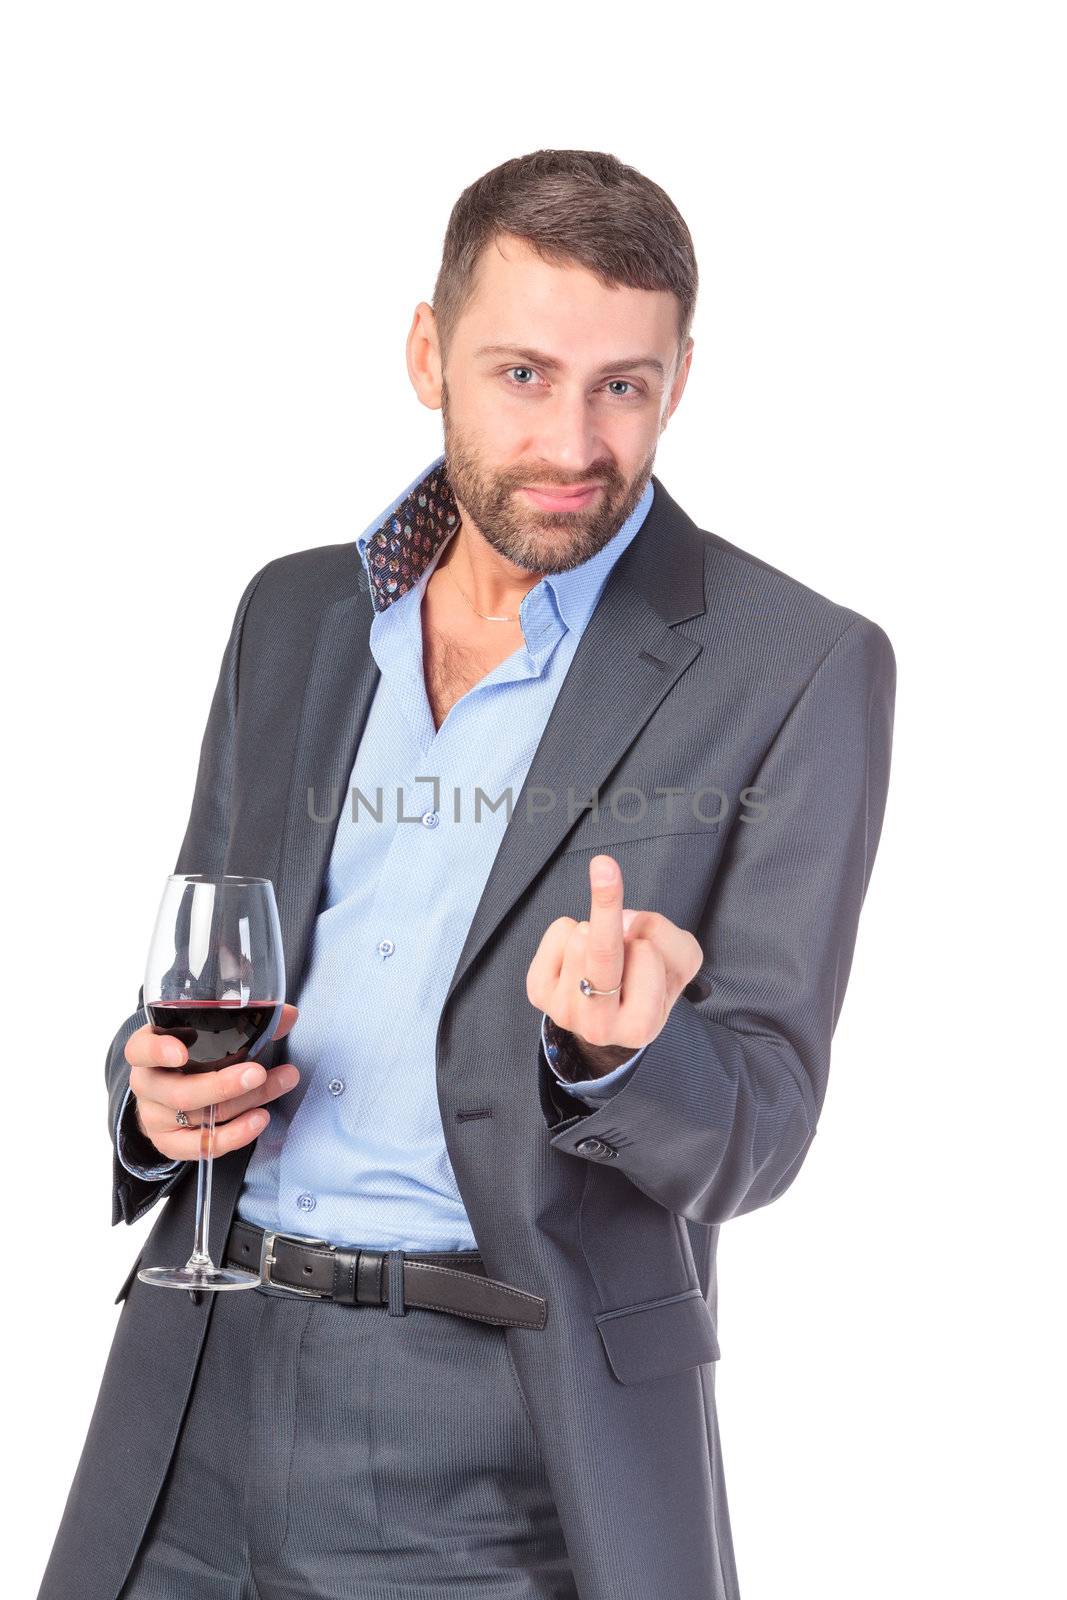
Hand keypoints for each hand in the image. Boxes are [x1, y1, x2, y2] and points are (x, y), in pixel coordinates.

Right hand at [124, 1002, 300, 1161]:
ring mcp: (156, 1118)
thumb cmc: (193, 1055)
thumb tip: (288, 1014)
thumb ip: (246, 1022)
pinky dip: (235, 1135)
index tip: (181, 1052)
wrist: (169, 1094)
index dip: (158, 1051)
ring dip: (246, 1102)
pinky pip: (202, 1146)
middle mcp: (147, 1085)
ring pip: (200, 1116)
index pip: (140, 1051)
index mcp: (148, 1050)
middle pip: (180, 1093)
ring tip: (281, 1084)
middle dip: (223, 1085)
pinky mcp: (171, 1144)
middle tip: (258, 1072)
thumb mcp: (207, 1034)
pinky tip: (259, 1119)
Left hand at [526, 855, 704, 1075]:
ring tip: (602, 955)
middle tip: (604, 865)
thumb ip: (671, 941)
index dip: (650, 942)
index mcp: (640, 1027)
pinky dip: (571, 929)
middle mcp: (599, 1028)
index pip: (647, 957)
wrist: (610, 1016)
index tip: (647, 956)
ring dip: (597, 929)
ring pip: (580, 936)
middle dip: (606, 905)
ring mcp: (563, 1011)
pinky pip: (558, 932)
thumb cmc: (649, 984)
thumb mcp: (679, 964)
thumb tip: (625, 919)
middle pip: (603, 953)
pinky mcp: (538, 991)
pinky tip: (579, 954)